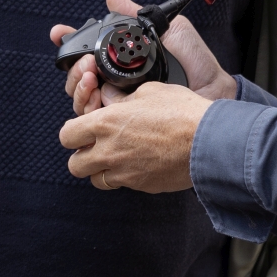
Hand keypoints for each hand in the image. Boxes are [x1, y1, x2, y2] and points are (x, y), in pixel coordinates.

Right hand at [52, 0, 235, 115]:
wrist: (214, 94)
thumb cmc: (198, 66)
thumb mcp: (170, 31)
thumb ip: (137, 14)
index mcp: (125, 62)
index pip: (88, 54)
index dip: (69, 44)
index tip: (58, 33)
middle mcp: (117, 84)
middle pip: (78, 79)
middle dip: (73, 69)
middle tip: (86, 62)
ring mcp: (119, 106)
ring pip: (81, 100)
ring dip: (78, 87)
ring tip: (91, 77)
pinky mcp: (124, 125)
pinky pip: (96, 121)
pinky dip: (90, 108)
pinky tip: (100, 96)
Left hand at [58, 80, 210, 192]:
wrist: (209, 142)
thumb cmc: (182, 112)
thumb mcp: (149, 91)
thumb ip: (122, 97)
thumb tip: (110, 98)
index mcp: (106, 123)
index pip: (67, 135)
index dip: (73, 132)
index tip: (82, 129)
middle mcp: (109, 151)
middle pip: (74, 164)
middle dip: (82, 155)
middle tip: (96, 146)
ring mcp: (124, 172)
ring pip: (95, 180)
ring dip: (100, 169)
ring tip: (116, 156)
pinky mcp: (141, 185)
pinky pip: (121, 185)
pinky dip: (123, 177)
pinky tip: (138, 162)